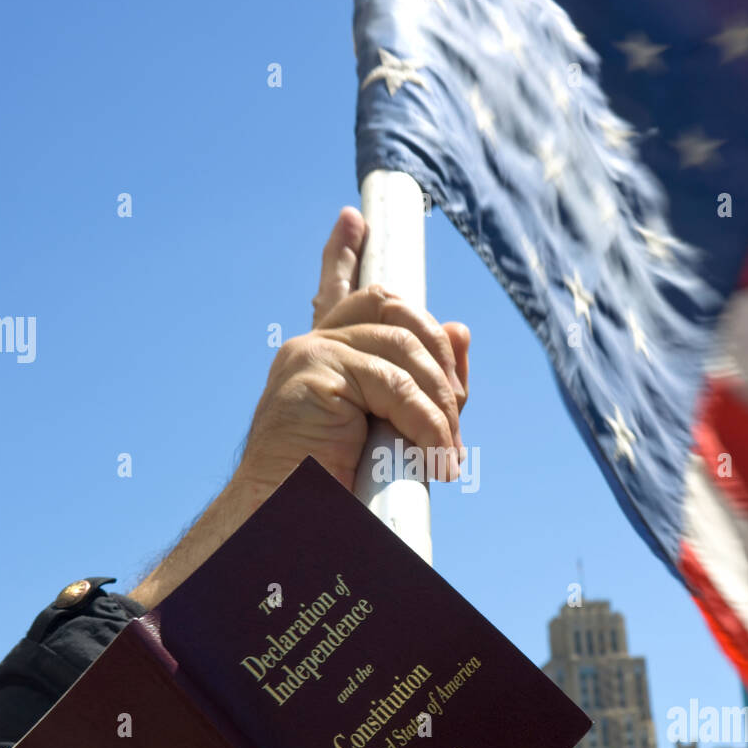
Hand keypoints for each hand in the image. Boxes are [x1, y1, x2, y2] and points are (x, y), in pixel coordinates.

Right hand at [130, 207, 468, 608]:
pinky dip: (424, 419)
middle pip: (394, 307)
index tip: (353, 220)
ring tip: (445, 449)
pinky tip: (432, 452)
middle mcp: (310, 347)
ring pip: (402, 343)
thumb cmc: (336, 494)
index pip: (334, 291)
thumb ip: (423, 383)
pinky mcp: (314, 370)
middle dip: (439, 358)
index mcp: (322, 362)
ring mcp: (309, 353)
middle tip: (453, 420)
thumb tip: (460, 328)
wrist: (288, 527)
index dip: (343, 255)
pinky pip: (394, 381)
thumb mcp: (395, 431)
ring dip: (438, 400)